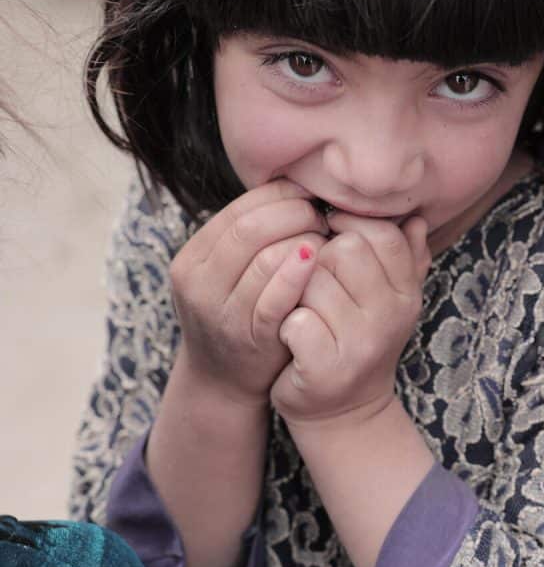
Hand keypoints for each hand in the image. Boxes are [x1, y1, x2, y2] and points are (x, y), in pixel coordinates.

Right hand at [169, 180, 328, 405]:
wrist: (225, 380)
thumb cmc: (242, 313)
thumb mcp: (232, 271)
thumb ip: (253, 235)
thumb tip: (299, 185)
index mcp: (193, 257)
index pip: (241, 209)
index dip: (282, 196)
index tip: (311, 197)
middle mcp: (198, 282)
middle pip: (252, 228)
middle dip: (296, 215)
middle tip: (324, 218)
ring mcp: (220, 311)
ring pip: (265, 257)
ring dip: (305, 241)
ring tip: (327, 242)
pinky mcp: (247, 335)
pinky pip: (276, 295)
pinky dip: (301, 272)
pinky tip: (320, 260)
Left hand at [270, 214, 430, 425]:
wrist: (344, 413)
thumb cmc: (358, 342)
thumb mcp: (388, 301)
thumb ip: (404, 258)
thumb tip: (413, 218)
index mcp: (407, 293)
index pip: (383, 234)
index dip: (349, 225)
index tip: (329, 235)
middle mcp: (392, 316)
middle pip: (343, 250)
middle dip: (319, 261)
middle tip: (316, 285)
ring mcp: (361, 344)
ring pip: (312, 282)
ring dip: (298, 295)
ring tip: (306, 314)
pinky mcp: (326, 368)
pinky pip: (295, 321)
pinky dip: (286, 328)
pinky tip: (294, 341)